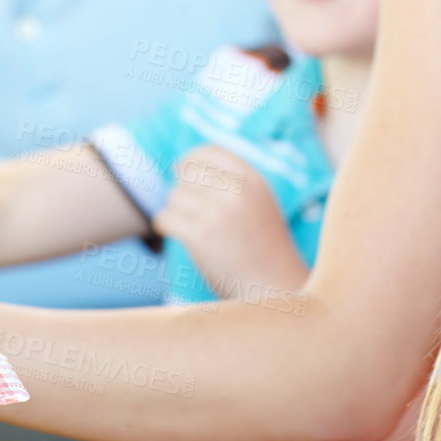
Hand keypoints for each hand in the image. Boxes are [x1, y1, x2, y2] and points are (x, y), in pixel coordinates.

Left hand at [151, 145, 308, 299]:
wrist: (275, 288)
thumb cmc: (264, 249)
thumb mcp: (260, 203)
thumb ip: (234, 182)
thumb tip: (186, 164)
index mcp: (253, 180)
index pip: (209, 152)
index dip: (191, 161)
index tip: (184, 173)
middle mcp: (237, 191)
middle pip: (187, 174)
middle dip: (183, 190)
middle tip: (189, 209)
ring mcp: (218, 212)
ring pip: (175, 196)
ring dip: (176, 211)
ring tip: (191, 228)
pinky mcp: (200, 235)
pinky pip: (166, 218)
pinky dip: (165, 225)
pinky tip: (175, 234)